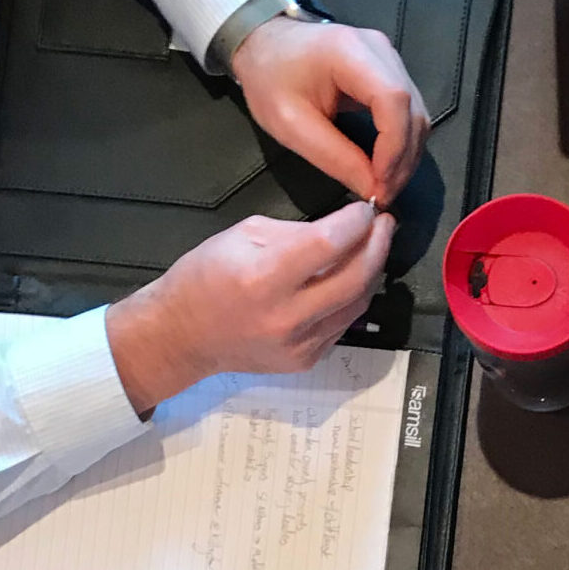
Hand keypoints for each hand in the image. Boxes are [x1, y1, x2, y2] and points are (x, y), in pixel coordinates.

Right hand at [106, 201, 394, 412]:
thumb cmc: (204, 279)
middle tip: (385, 225)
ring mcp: (300, 345)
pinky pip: (342, 324)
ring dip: (371, 273)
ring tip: (372, 248)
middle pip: (355, 279)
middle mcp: (287, 317)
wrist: (183, 338)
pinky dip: (351, 298)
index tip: (367, 208)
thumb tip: (337, 230)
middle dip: (377, 246)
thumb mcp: (240, 237)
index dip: (355, 223)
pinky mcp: (306, 361)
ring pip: (356, 304)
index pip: (328, 244)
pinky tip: (349, 279)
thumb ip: (294, 233)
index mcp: (263, 279)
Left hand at [232, 18, 428, 205]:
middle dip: (403, 160)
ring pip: (417, 115)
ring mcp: (389, 58)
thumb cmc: (270, 79)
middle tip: (384, 195)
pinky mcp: (391, 71)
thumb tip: (373, 191)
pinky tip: (387, 167)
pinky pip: (409, 113)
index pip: (393, 100)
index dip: (394, 148)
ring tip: (385, 186)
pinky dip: (403, 144)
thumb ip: (335, 158)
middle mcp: (379, 50)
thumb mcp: (291, 125)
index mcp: (349, 52)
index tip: (380, 185)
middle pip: (412, 110)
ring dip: (406, 156)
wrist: (264, 44)